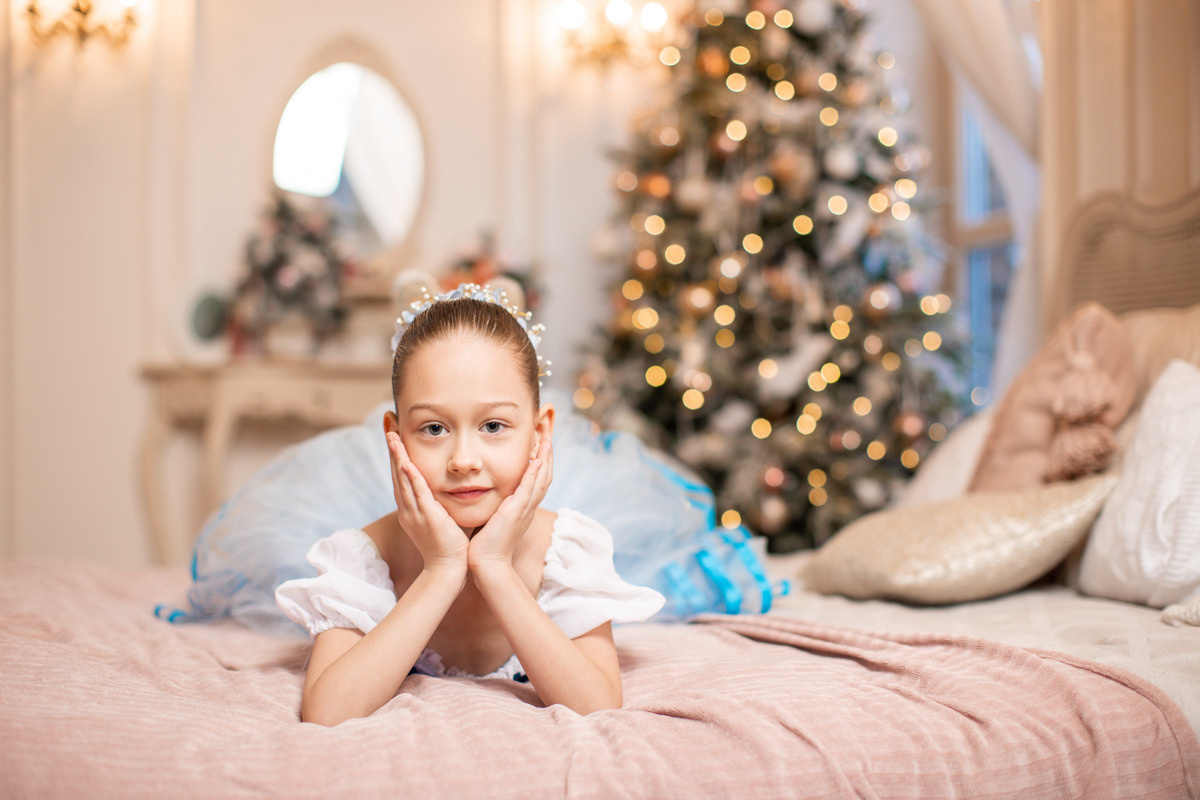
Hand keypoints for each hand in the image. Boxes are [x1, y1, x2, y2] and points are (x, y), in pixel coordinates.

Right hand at [386, 431, 468, 572]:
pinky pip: (417, 493)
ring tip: (392, 433)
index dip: (396, 452)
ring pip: (403, 478)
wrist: (448, 570)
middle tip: (387, 423)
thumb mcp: (440, 518)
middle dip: (392, 446)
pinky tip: (406, 461)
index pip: (401, 475)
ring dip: (397, 455)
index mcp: (410, 508)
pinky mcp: (427, 517)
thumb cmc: (449, 546)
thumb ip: (439, 502)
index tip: (394, 432)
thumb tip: (448, 486)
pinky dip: (411, 476)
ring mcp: (415, 512)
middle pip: (396, 472)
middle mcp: (408, 508)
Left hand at [468, 435, 553, 571]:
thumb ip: (497, 504)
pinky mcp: (516, 512)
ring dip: (546, 456)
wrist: (487, 563)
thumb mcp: (495, 517)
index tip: (541, 440)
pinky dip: (535, 473)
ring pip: (541, 478)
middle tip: (549, 431)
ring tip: (548, 437)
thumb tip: (490, 491)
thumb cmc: (487, 543)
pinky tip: (538, 458)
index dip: (542, 459)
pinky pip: (529, 488)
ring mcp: (524, 508)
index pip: (538, 478)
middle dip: (548, 452)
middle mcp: (528, 506)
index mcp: (524, 506)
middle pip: (545, 474)